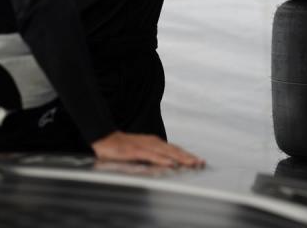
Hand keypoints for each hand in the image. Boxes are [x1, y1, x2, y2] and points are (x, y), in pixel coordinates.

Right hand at [91, 131, 205, 167]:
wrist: (105, 139)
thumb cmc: (122, 148)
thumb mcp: (140, 153)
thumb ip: (153, 157)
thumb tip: (166, 165)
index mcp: (155, 143)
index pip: (175, 150)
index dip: (187, 155)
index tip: (199, 162)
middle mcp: (153, 142)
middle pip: (174, 150)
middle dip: (188, 157)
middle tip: (201, 164)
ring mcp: (145, 146)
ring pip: (166, 152)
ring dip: (180, 158)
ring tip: (192, 164)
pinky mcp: (136, 151)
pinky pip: (152, 156)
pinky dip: (163, 160)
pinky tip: (171, 164)